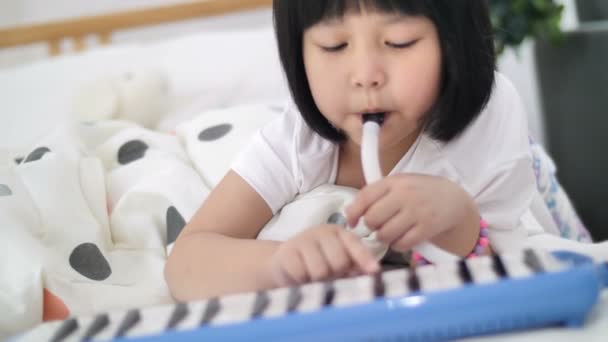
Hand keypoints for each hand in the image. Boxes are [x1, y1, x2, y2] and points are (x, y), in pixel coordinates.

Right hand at [267, 224, 379, 286]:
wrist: (281, 262)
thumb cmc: (315, 263)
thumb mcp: (336, 262)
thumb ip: (354, 266)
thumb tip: (372, 273)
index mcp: (339, 233)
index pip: (355, 245)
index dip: (365, 259)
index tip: (374, 271)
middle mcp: (322, 232)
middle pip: (339, 261)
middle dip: (336, 274)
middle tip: (329, 277)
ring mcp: (303, 240)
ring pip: (320, 271)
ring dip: (318, 281)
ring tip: (313, 278)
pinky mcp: (287, 252)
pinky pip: (301, 274)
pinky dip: (302, 281)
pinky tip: (299, 278)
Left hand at [345, 174, 477, 253]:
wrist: (453, 199)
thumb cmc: (418, 192)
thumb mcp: (398, 184)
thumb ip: (374, 194)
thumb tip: (348, 212)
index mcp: (394, 182)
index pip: (365, 197)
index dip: (354, 212)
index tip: (352, 222)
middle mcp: (405, 195)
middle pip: (373, 219)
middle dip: (371, 226)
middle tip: (378, 226)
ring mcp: (417, 212)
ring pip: (385, 234)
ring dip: (384, 237)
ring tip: (390, 232)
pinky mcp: (427, 228)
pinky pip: (401, 244)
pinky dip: (397, 245)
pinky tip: (401, 238)